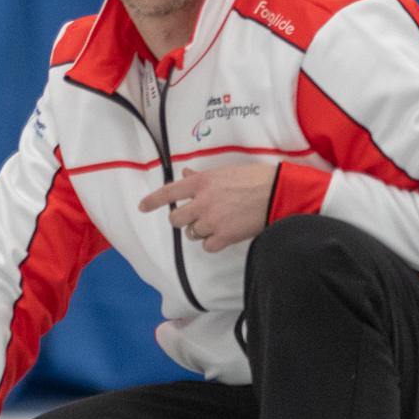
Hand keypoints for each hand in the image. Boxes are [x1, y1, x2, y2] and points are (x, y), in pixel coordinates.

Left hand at [138, 163, 276, 253]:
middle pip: (176, 219)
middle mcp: (202, 202)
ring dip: (200, 230)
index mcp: (201, 183)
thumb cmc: (252, 179)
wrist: (277, 193)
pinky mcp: (224, 236)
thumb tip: (185, 175)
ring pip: (192, 233)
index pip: (169, 192)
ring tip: (218, 222)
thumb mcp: (223, 172)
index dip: (153, 201)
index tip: (142, 207)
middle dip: (182, 220)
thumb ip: (201, 177)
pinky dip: (212, 242)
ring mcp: (212, 220)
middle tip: (194, 217)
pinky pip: (207, 246)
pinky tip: (223, 234)